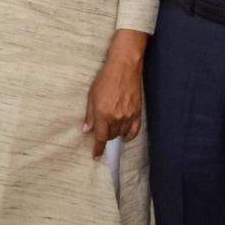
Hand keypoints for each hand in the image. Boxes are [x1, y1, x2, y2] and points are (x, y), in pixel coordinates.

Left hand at [82, 29, 146, 158]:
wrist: (124, 67)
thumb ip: (89, 115)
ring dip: (115, 134)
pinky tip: (124, 136)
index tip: (95, 156)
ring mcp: (128, 116)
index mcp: (102, 114)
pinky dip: (129, 135)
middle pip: (110, 136)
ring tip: (111, 128)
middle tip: (101, 130)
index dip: (97, 149)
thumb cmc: (105, 78)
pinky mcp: (137, 113)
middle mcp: (115, 118)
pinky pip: (134, 130)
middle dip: (104, 136)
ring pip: (121, 134)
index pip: (99, 138)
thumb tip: (86, 130)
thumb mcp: (92, 95)